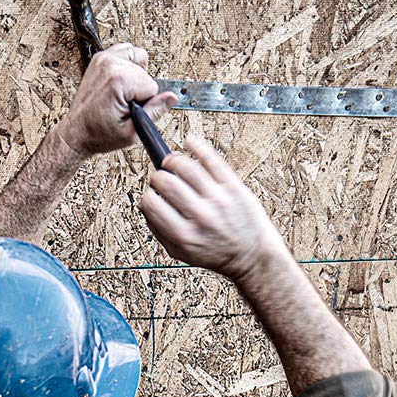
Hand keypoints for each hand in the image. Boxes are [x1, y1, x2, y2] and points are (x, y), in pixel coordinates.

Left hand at [60, 46, 177, 157]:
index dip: (145, 103)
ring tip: (123, 92)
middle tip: (124, 105)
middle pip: (146, 72)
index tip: (130, 110)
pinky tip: (121, 82)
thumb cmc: (98, 134)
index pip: (152, 86)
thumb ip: (155, 112)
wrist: (76, 132)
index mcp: (118, 80)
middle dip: (140, 90)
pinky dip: (128, 65)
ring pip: (139, 57)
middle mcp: (111, 64)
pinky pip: (126, 51)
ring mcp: (104, 58)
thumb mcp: (131, 132)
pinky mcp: (101, 57)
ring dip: (136, 74)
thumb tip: (172, 97)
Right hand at [139, 134, 287, 281]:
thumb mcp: (181, 254)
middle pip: (167, 182)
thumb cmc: (216, 253)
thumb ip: (159, 231)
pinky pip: (212, 159)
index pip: (152, 203)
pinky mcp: (233, 186)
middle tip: (160, 178)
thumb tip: (145, 206)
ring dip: (173, 160)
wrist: (251, 255)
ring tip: (171, 162)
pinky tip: (189, 142)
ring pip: (187, 167)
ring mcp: (218, 199)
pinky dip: (197, 146)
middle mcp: (200, 216)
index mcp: (184, 235)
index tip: (151, 195)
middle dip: (158, 177)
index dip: (147, 197)